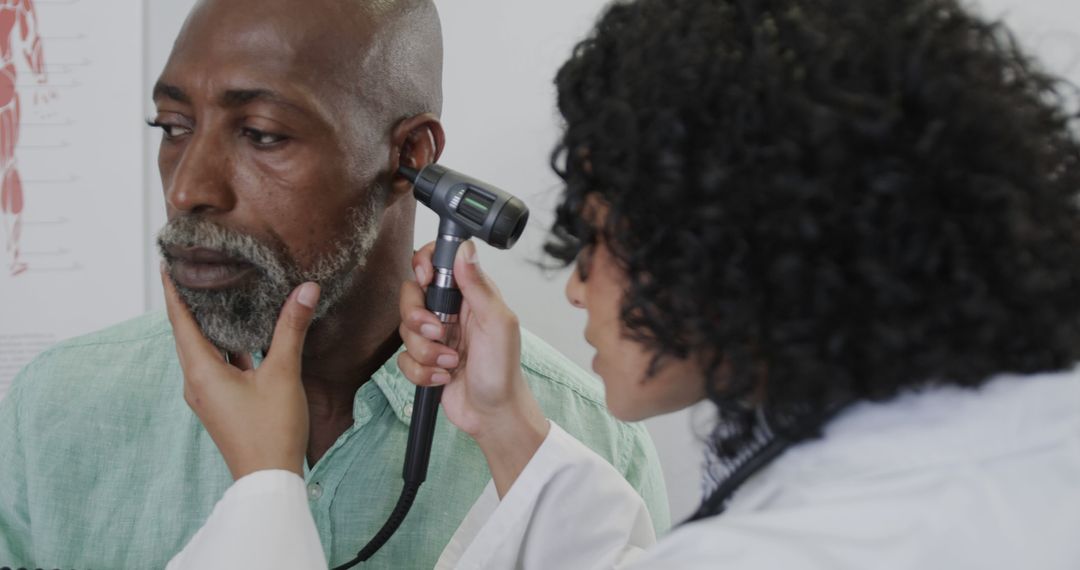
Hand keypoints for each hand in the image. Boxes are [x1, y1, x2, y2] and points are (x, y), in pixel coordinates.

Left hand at [162, 269, 319, 479]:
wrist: (269, 478)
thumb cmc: (271, 429)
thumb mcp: (284, 373)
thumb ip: (291, 328)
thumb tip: (304, 289)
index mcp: (201, 371)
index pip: (179, 320)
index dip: (173, 290)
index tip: (168, 262)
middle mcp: (197, 381)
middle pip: (187, 332)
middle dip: (190, 302)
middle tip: (195, 270)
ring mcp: (208, 394)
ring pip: (203, 349)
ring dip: (209, 324)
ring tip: (219, 294)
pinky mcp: (222, 403)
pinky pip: (217, 365)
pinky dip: (225, 345)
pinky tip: (243, 334)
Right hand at [398, 240, 548, 494]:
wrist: (492, 414)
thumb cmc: (503, 370)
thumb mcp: (497, 323)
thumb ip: (479, 286)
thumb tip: (465, 248)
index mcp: (470, 294)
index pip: (437, 262)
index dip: (423, 265)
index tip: (425, 280)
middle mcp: (450, 311)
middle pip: (411, 295)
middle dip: (418, 317)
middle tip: (439, 332)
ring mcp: (436, 336)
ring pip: (405, 330)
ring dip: (426, 351)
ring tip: (450, 363)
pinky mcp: (424, 360)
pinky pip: (404, 358)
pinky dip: (422, 371)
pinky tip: (444, 378)